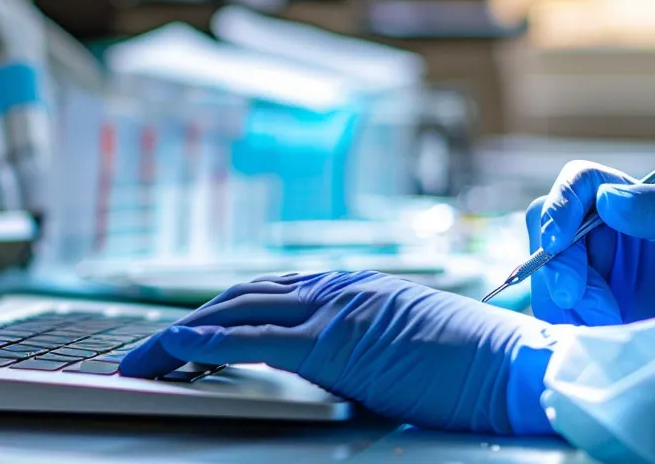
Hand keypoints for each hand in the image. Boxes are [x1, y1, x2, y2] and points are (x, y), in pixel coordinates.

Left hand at [119, 271, 558, 434]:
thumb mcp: (407, 343)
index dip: (221, 311)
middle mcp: (337, 287)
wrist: (512, 368)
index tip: (186, 332)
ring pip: (234, 312)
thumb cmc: (474, 367)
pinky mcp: (334, 343)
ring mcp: (334, 310)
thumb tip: (331, 362)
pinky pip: (252, 339)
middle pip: (240, 297)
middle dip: (187, 323)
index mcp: (356, 286)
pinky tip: (173, 350)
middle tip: (145, 350)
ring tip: (142, 358)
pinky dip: (205, 343)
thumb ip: (362, 342)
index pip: (270, 293)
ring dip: (180, 336)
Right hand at [529, 161, 654, 325]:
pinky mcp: (591, 305)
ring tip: (610, 320)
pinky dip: (570, 320)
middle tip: (578, 298)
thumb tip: (608, 197)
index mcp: (629, 199)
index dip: (559, 208)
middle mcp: (604, 229)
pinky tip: (604, 329)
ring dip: (568, 300)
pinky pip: (558, 308)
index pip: (577, 185)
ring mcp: (595, 268)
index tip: (557, 241)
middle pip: (550, 232)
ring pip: (548, 274)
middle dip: (558, 267)